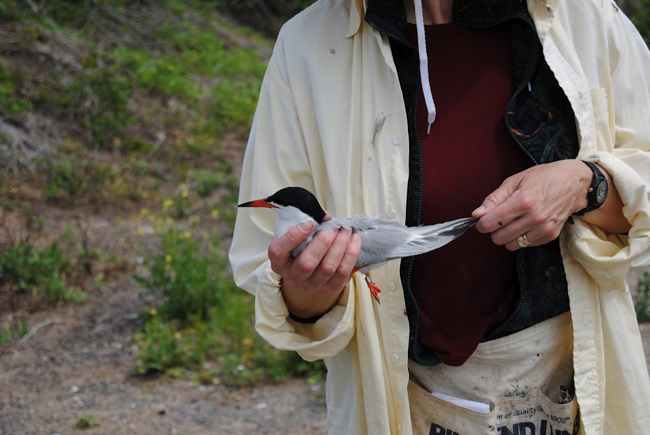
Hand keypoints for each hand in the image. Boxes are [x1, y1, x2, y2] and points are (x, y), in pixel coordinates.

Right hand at [268, 214, 361, 318]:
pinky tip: (354, 240)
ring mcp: (312, 285)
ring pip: (328, 268)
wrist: (307, 282)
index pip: (278, 251)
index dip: (293, 236)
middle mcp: (294, 276)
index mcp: (280, 262)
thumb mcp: (296, 240)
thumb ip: (307, 224)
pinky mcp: (330, 289)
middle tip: (334, 226)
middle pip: (307, 263)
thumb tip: (326, 217)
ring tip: (346, 230)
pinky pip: (343, 272)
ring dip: (340, 245)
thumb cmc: (301, 253)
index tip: (310, 223)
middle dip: (324, 241)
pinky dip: (351, 254)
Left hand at [472, 160, 591, 249]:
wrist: (574, 182)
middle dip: (494, 230)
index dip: (481, 224)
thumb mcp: (514, 181)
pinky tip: (526, 224)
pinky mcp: (551, 236)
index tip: (482, 220)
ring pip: (511, 245)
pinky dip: (521, 237)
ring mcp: (544, 228)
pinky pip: (525, 245)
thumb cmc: (542, 178)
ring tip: (514, 221)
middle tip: (499, 219)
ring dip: (507, 236)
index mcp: (523, 201)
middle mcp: (534, 217)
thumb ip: (493, 199)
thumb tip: (477, 214)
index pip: (491, 223)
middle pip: (499, 238)